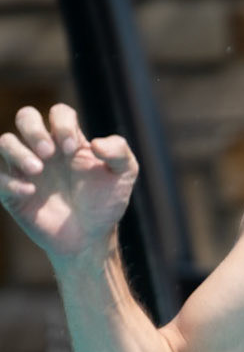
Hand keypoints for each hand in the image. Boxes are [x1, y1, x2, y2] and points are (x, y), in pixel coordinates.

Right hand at [0, 103, 137, 260]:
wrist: (91, 238)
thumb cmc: (105, 203)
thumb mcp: (123, 175)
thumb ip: (119, 152)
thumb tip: (96, 143)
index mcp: (69, 139)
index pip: (59, 112)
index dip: (62, 123)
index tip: (71, 149)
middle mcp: (44, 149)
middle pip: (25, 116)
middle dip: (33, 129)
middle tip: (48, 152)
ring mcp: (25, 169)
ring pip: (5, 142)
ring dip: (18, 151)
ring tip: (37, 170)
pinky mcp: (13, 192)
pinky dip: (10, 182)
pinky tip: (30, 192)